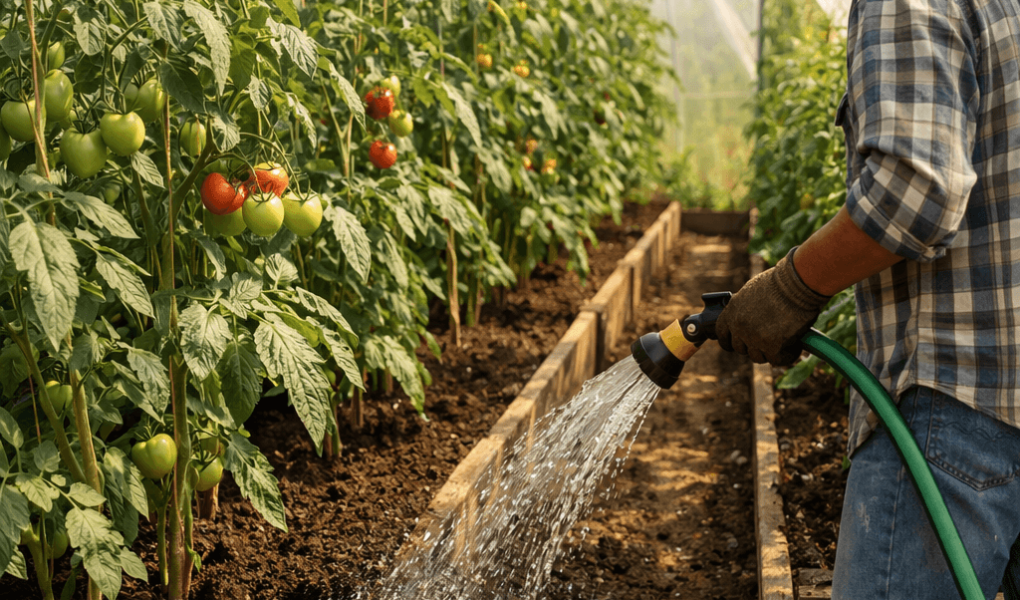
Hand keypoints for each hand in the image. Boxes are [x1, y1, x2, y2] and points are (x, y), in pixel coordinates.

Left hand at [716, 247, 830, 364]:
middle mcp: (738, 326)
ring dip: (769, 353)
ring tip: (782, 344)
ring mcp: (753, 337)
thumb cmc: (779, 282)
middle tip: (767, 342)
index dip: (729, 341)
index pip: (722, 333)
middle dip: (752, 347)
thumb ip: (747, 307)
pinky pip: (776, 359)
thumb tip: (751, 319)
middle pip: (740, 348)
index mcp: (731, 310)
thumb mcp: (753, 291)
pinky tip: (794, 348)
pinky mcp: (771, 346)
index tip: (736, 343)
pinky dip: (786, 356)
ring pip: (757, 357)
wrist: (795, 283)